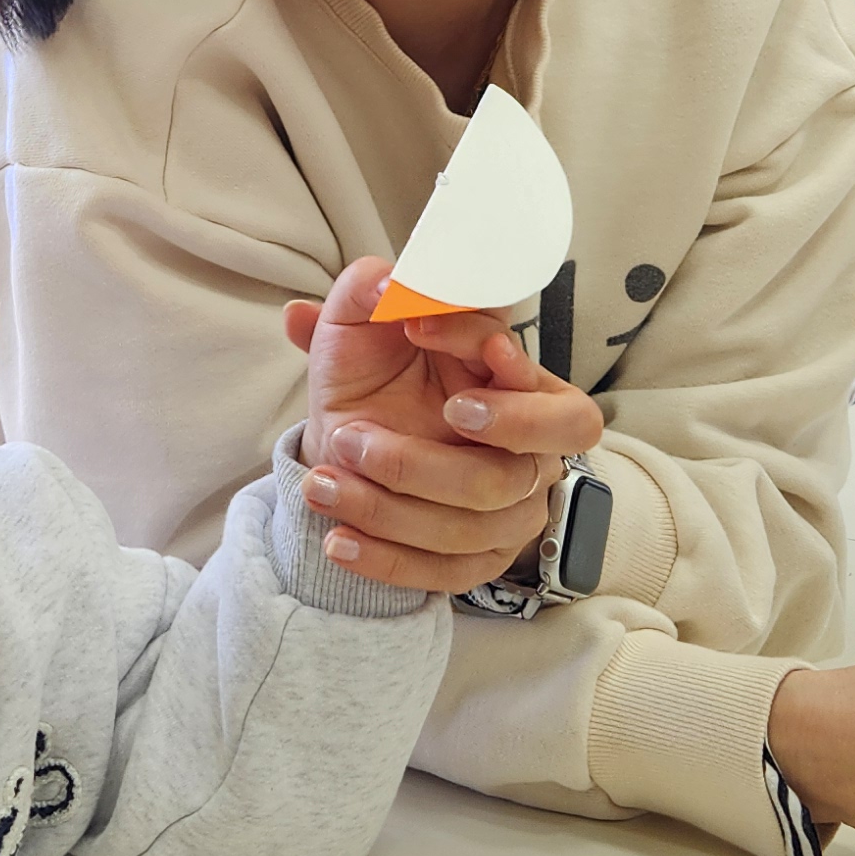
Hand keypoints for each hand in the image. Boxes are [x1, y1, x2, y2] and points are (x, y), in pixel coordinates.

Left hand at [281, 259, 604, 593]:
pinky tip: (339, 538)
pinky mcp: (479, 559)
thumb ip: (368, 290)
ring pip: (471, 521)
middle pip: (521, 469)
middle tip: (364, 444)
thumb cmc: (372, 374)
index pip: (530, 380)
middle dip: (443, 459)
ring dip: (389, 502)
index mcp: (518, 384)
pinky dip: (386, 557)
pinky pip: (446, 572)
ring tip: (324, 480)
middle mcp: (529, 453)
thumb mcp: (360, 325)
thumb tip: (384, 284)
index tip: (415, 324)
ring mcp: (510, 512)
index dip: (482, 355)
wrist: (348, 448)